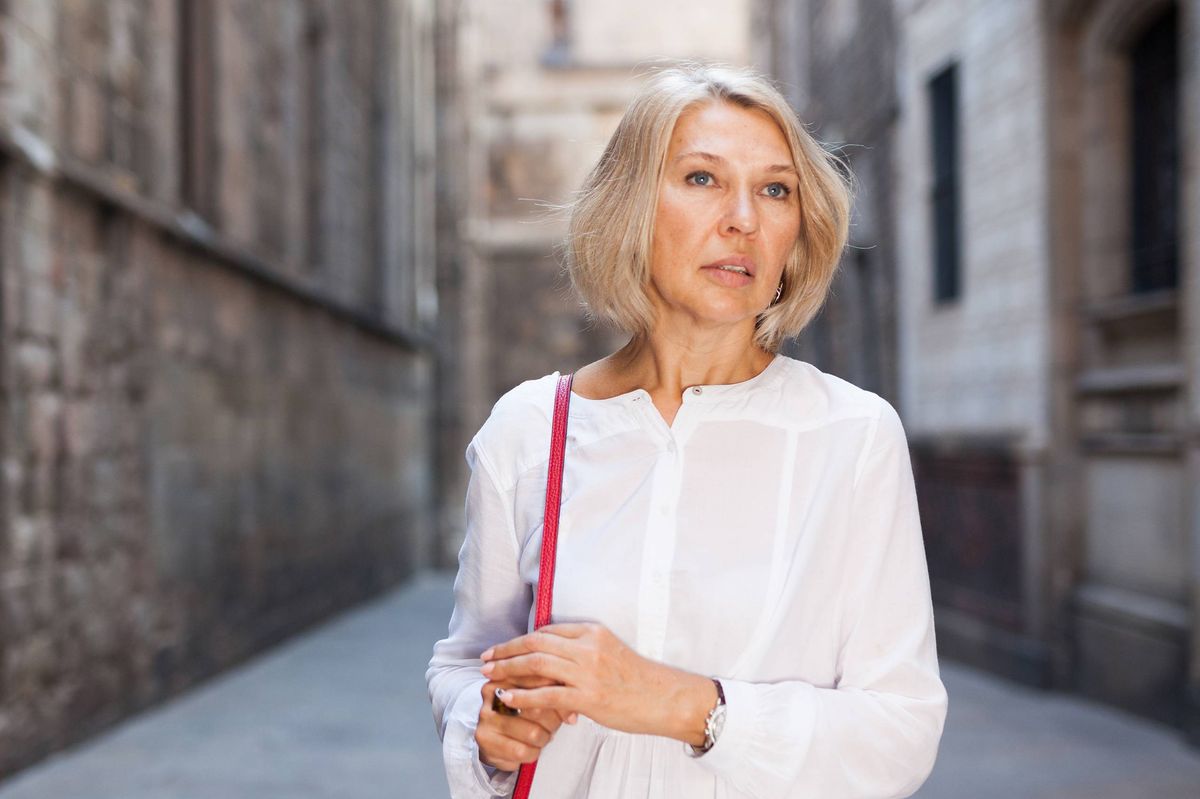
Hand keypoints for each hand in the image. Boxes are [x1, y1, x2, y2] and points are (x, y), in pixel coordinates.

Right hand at [475, 674, 576, 772]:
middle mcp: (492, 691)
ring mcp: (486, 715)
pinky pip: (522, 750)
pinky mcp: (484, 739)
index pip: (539, 678)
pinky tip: (531, 747)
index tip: (569, 699)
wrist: (493, 737)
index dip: (560, 691)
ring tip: (542, 735)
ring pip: (533, 732)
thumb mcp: (537, 696)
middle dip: (553, 719)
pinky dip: (533, 752)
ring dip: (544, 738)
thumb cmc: (521, 712)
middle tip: (554, 723)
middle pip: (538, 706)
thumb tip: (573, 714)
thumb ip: (555, 694)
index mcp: (506, 672)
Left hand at [480, 623, 714, 744]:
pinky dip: (522, 695)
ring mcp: (588, 671)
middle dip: (505, 651)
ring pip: (536, 663)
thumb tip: (552, 663)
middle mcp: (588, 647)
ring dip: (507, 670)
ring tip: (488, 677)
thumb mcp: (609, 653)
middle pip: (535, 642)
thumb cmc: (638, 680)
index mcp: (592, 632)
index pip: (546, 631)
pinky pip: (547, 694)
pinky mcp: (589, 696)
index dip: (518, 639)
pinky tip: (506, 697)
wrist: (665, 698)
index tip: (500, 648)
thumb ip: (581, 654)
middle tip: (485, 660)